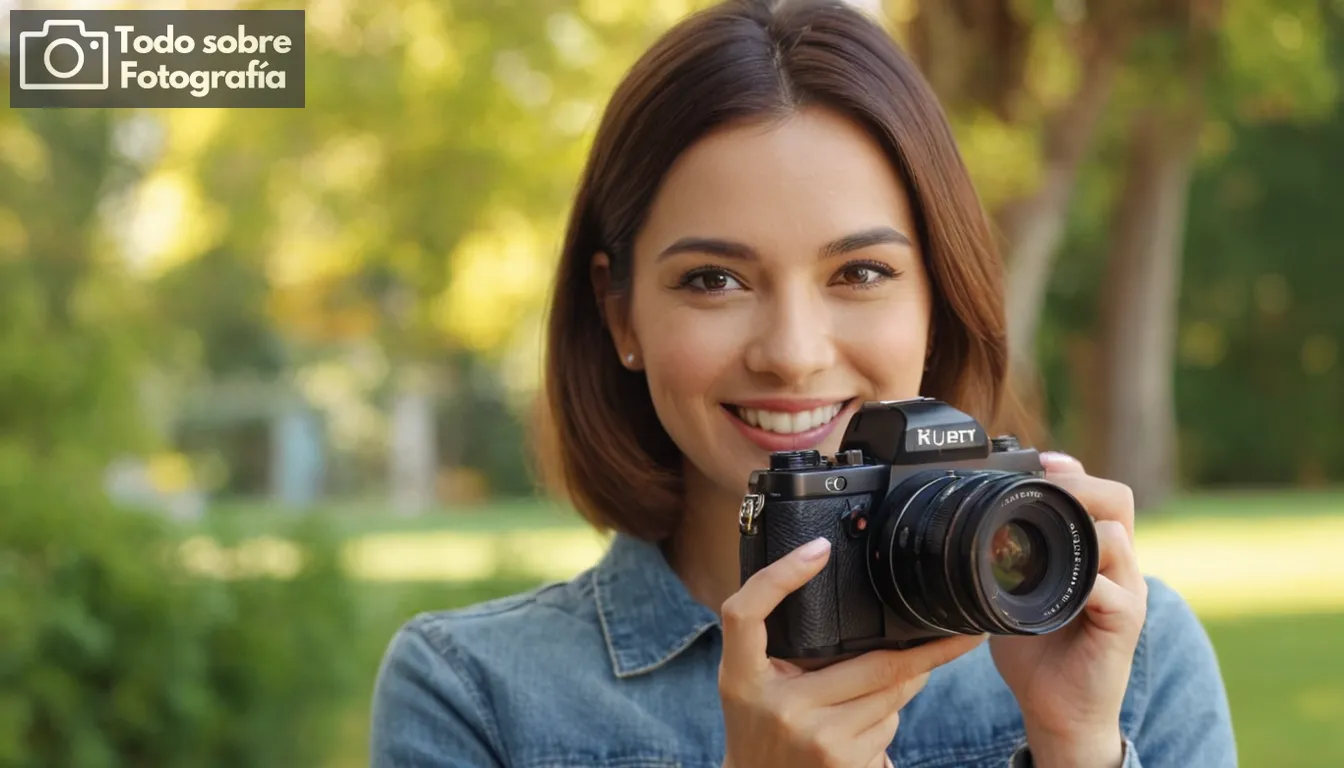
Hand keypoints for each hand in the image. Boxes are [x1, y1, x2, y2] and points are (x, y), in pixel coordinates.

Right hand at [719, 536, 985, 767]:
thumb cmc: (757, 725)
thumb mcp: (747, 681)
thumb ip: (777, 642)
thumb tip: (836, 586)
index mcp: (742, 676)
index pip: (747, 613)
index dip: (781, 576)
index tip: (818, 548)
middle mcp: (780, 708)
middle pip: (876, 664)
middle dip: (924, 653)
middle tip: (958, 636)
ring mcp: (816, 740)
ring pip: (891, 698)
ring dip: (903, 687)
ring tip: (877, 692)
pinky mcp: (844, 765)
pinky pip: (888, 728)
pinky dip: (888, 720)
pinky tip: (862, 729)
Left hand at [989, 452, 1146, 766]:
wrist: (1059, 709)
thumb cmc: (1038, 648)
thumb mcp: (1014, 589)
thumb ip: (1007, 555)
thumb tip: (970, 521)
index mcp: (1093, 551)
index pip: (1097, 493)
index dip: (1072, 471)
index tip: (1038, 461)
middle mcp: (1116, 565)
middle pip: (1117, 500)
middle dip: (1080, 484)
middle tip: (1044, 484)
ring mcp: (1125, 592)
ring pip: (1117, 536)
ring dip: (1081, 525)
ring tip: (1045, 524)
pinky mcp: (1124, 623)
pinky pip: (1113, 590)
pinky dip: (1084, 581)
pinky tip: (1055, 583)